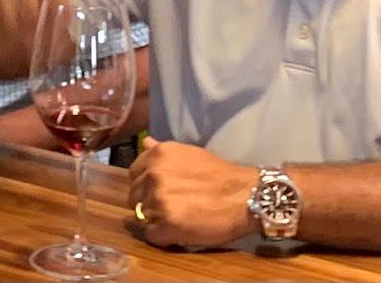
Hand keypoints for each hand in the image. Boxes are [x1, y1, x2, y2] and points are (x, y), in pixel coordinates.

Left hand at [128, 137, 259, 248]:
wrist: (247, 196)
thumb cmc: (220, 175)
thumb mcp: (190, 155)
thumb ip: (163, 152)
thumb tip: (146, 143)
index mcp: (157, 155)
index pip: (133, 175)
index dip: (145, 186)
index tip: (160, 192)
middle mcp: (154, 175)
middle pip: (134, 196)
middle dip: (148, 203)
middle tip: (172, 207)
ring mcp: (159, 200)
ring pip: (143, 216)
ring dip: (157, 220)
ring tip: (180, 217)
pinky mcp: (167, 224)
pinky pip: (151, 235)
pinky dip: (163, 236)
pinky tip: (179, 231)